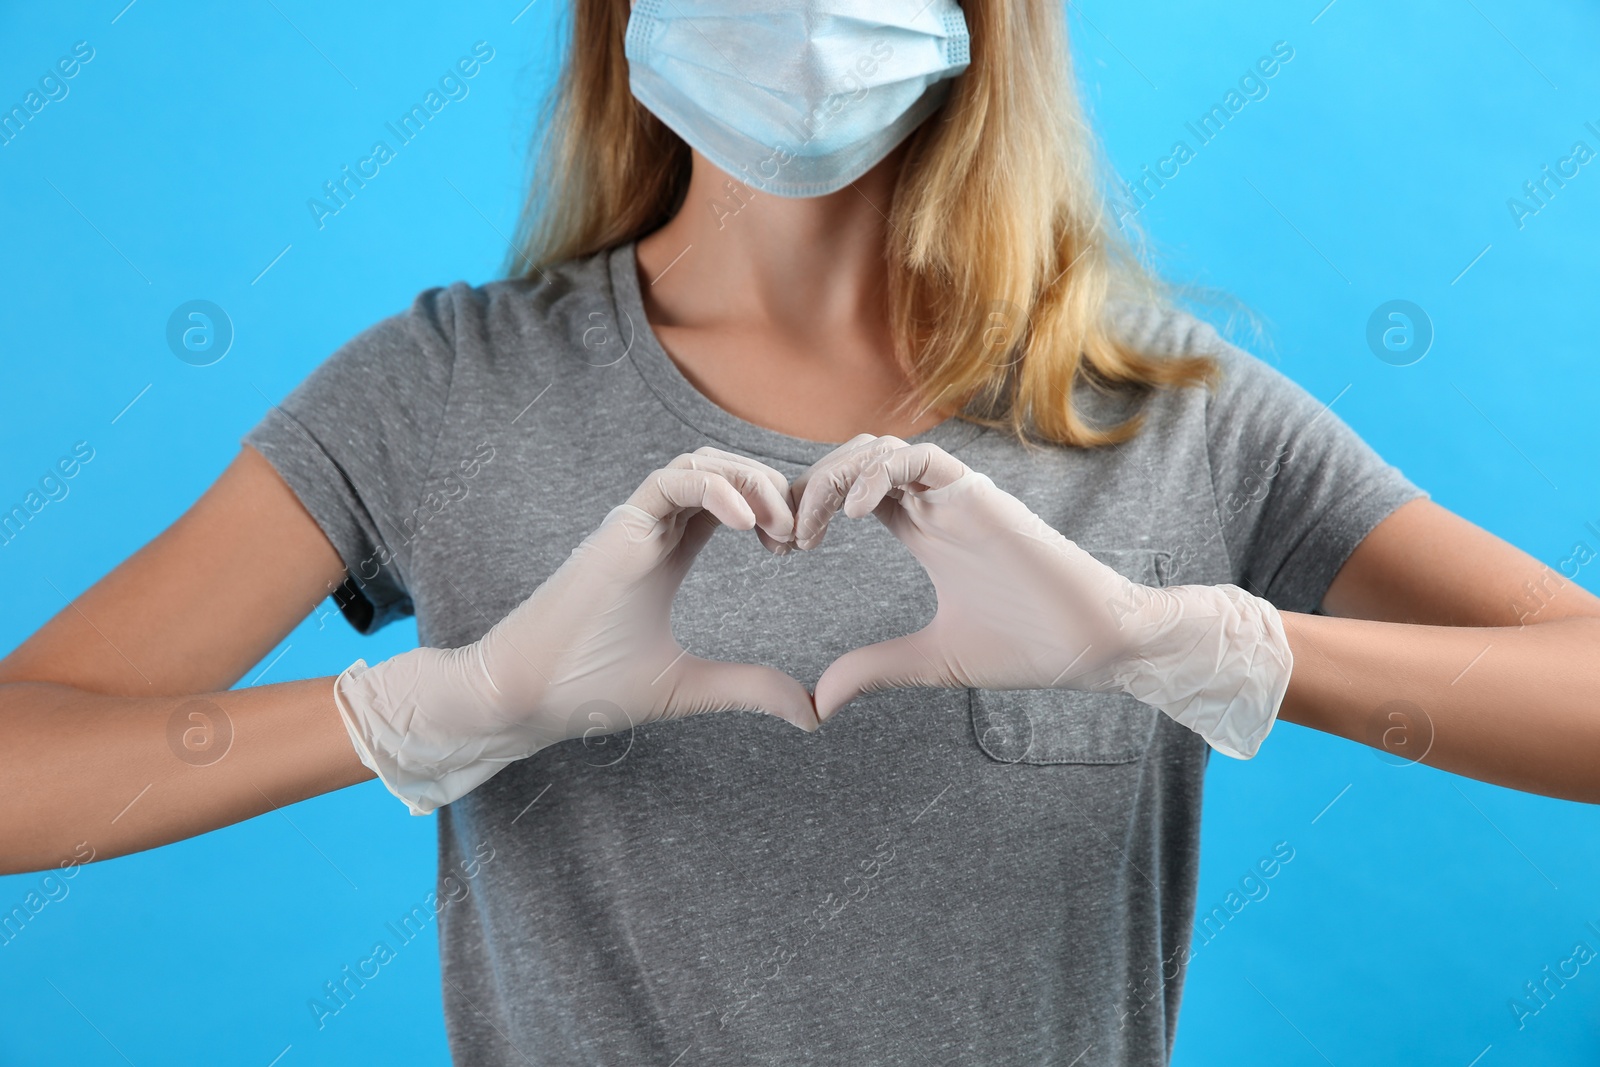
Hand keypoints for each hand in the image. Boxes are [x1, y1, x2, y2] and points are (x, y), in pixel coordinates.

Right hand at [335, 447, 817, 813]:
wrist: (527, 697)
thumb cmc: (592, 688)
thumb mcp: (692, 686)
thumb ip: (750, 688)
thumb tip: (814, 712)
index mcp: (668, 553)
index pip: (730, 501)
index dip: (772, 507)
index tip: (797, 547)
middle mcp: (653, 530)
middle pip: (723, 470)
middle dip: (771, 488)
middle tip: (797, 537)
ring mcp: (634, 525)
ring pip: (700, 463)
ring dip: (749, 483)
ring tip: (779, 529)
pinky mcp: (618, 528)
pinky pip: (671, 481)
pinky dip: (715, 489)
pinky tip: (747, 524)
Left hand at [792, 435, 1292, 758]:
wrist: (1094, 644)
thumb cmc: (1027, 647)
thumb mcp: (930, 660)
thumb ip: (874, 668)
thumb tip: (817, 701)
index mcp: (923, 528)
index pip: (850, 491)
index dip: (809, 508)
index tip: (781, 551)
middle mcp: (937, 502)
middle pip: (854, 461)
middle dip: (808, 489)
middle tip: (781, 538)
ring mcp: (959, 494)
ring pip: (880, 449)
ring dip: (834, 478)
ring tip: (809, 529)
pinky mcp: (982, 495)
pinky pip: (920, 459)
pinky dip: (879, 474)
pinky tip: (854, 515)